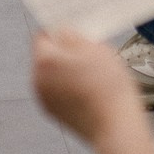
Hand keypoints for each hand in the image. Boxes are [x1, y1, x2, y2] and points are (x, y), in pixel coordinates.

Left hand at [32, 30, 153, 153]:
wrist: (116, 127)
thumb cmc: (108, 86)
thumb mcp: (96, 49)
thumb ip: (73, 36)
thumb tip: (62, 31)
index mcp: (44, 62)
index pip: (43, 35)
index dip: (58, 28)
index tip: (73, 26)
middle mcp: (37, 81)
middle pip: (47, 56)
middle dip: (64, 50)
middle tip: (89, 48)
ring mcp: (44, 99)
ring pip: (53, 74)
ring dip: (68, 68)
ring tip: (94, 70)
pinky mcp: (54, 113)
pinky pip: (58, 90)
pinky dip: (70, 86)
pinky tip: (91, 87)